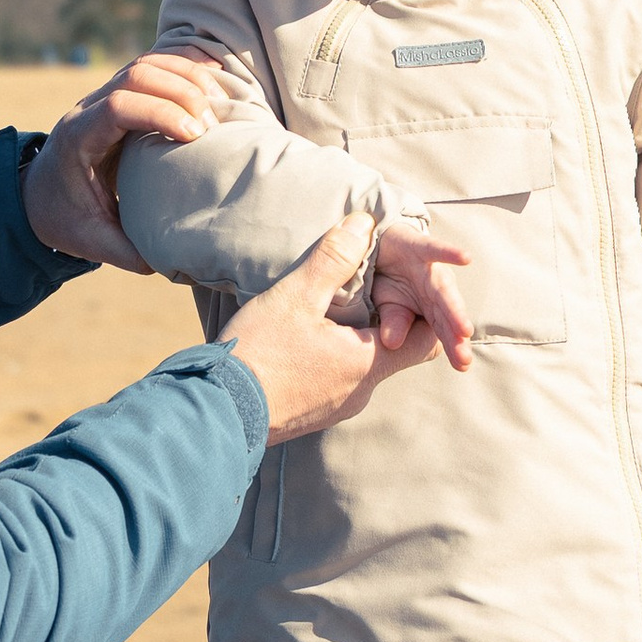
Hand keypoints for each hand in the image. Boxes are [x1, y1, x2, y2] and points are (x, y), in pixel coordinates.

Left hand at [23, 49, 226, 273]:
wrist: (39, 195)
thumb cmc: (66, 218)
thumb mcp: (92, 243)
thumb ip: (129, 252)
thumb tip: (178, 262)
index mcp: (77, 139)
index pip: (117, 106)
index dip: (158, 112)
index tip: (194, 136)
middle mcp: (88, 108)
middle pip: (136, 73)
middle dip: (181, 91)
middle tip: (213, 125)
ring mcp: (105, 94)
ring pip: (147, 62)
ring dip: (188, 76)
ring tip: (220, 105)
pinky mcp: (123, 93)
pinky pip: (155, 65)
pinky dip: (186, 67)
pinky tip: (215, 81)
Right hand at [225, 213, 473, 442]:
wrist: (217, 414)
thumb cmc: (258, 355)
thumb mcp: (295, 298)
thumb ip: (333, 261)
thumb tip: (364, 225)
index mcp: (368, 363)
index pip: (425, 339)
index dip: (424, 310)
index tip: (404, 285)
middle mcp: (362, 392)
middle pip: (396, 353)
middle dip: (387, 320)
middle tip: (366, 291)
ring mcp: (338, 408)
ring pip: (364, 368)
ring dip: (356, 341)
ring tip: (329, 313)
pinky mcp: (314, 416)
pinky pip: (337, 383)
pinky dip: (333, 360)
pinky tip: (303, 342)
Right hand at [366, 222, 473, 363]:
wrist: (381, 243)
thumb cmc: (391, 279)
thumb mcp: (388, 307)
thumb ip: (395, 324)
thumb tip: (391, 344)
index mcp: (431, 308)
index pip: (443, 331)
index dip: (452, 347)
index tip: (463, 366)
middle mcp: (436, 291)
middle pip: (447, 315)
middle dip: (455, 336)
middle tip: (464, 358)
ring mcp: (430, 269)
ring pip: (444, 290)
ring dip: (454, 308)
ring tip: (464, 329)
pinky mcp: (419, 247)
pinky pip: (434, 250)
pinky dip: (449, 253)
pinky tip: (466, 257)